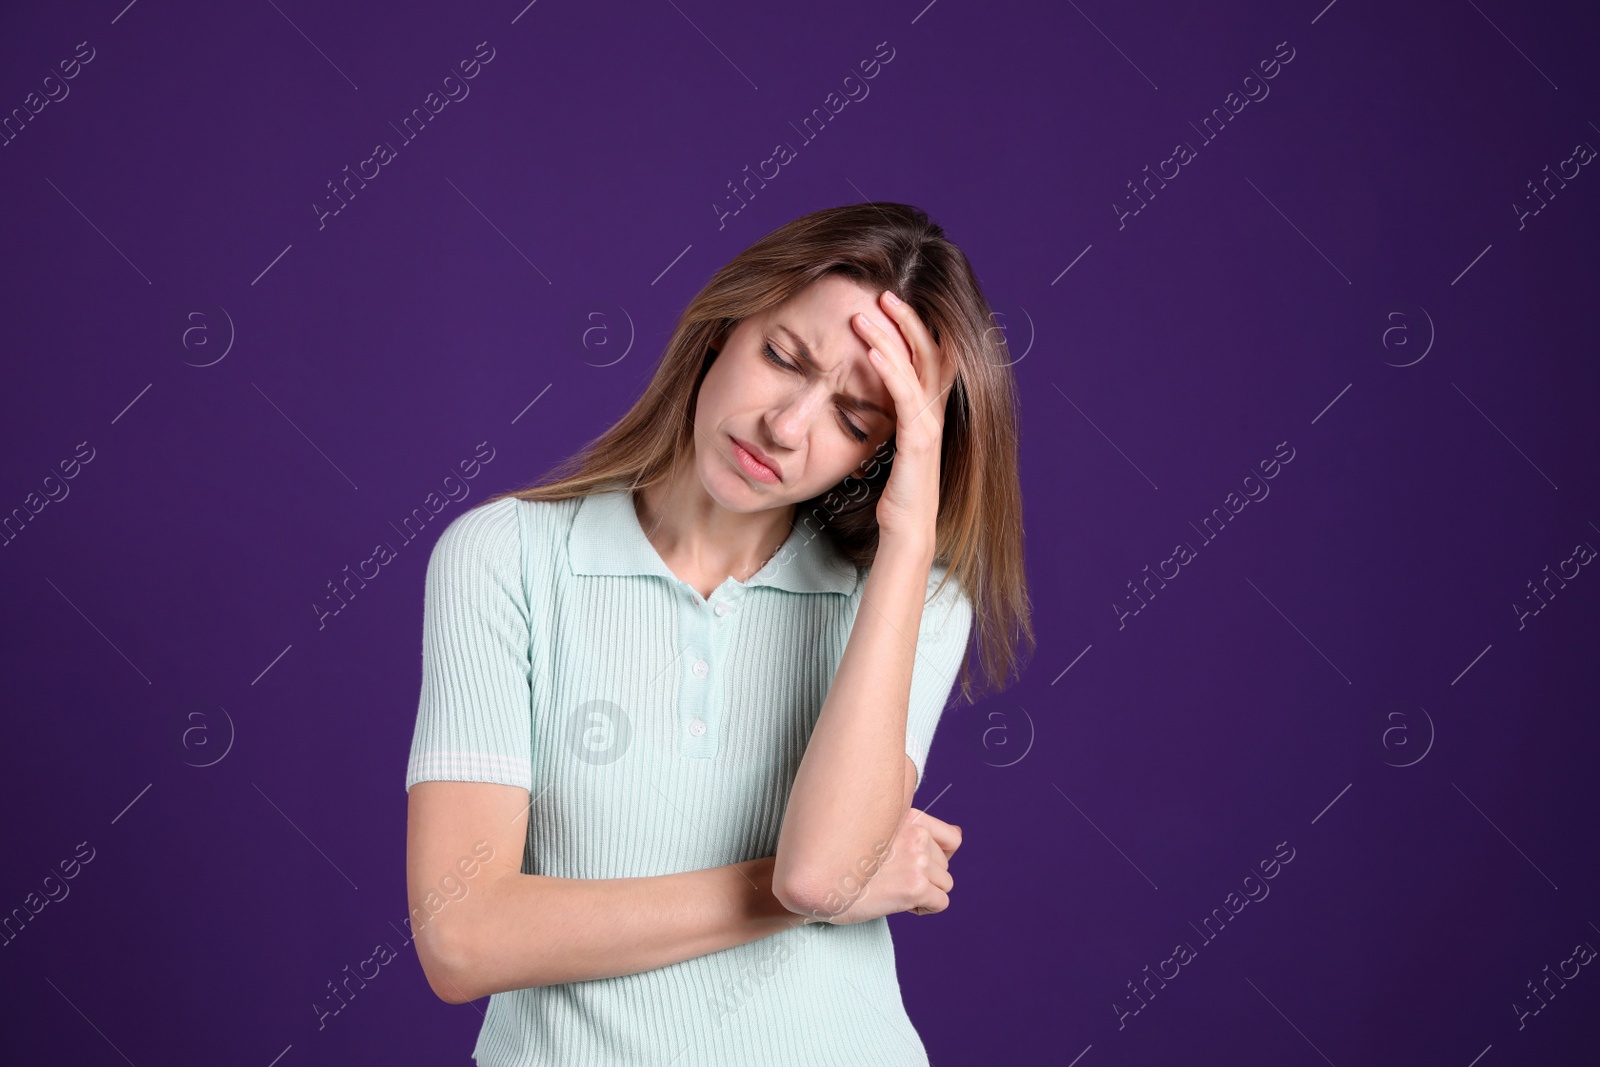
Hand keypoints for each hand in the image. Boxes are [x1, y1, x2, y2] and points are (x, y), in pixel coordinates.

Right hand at [811, 806, 962, 924]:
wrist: (817, 883)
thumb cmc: (841, 860)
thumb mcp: (878, 830)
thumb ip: (914, 829)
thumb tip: (960, 835)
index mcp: (905, 816)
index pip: (952, 838)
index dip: (940, 857)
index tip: (919, 866)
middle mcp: (914, 833)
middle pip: (945, 865)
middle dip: (925, 876)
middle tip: (893, 881)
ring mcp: (917, 859)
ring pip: (945, 883)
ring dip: (925, 892)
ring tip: (894, 891)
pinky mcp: (915, 886)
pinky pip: (940, 902)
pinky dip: (924, 908)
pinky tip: (900, 904)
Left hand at [851, 291, 957, 544]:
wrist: (908, 529)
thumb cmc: (896, 490)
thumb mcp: (891, 443)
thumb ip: (888, 416)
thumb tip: (867, 393)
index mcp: (928, 409)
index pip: (929, 355)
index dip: (915, 326)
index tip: (888, 303)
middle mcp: (935, 411)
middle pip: (929, 350)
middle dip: (906, 319)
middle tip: (881, 293)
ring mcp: (930, 424)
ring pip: (917, 367)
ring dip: (890, 336)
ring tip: (864, 315)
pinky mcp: (919, 440)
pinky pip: (905, 396)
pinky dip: (890, 370)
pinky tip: (871, 351)